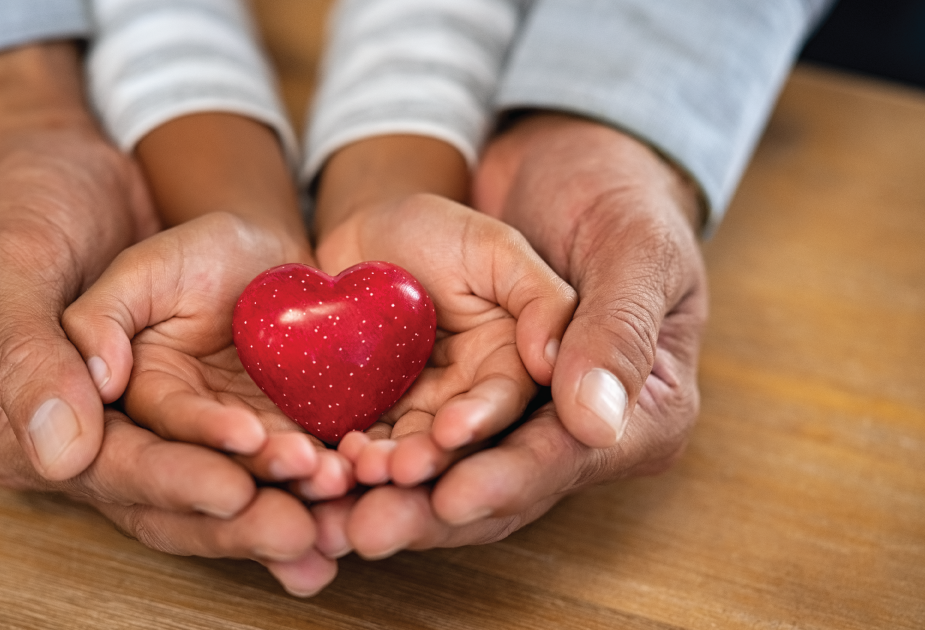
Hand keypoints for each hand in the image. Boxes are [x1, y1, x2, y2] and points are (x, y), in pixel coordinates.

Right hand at [0, 44, 329, 596]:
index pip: (108, 467)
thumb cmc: (24, 207)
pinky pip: (253, 444)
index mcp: (27, 421)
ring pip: (219, 479)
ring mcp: (152, 422)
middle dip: (240, 515)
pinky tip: (350, 482)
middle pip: (169, 498)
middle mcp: (93, 438)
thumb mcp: (15, 262)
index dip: (174, 481)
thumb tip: (62, 449)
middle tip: (305, 528)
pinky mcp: (200, 399)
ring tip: (341, 507)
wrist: (63, 168)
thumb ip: (33, 352)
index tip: (235, 489)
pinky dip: (298, 466)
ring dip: (279, 499)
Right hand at [62, 212, 355, 501]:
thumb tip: (99, 379)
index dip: (183, 467)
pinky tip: (356, 491)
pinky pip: (301, 480)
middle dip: (244, 516)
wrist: (269, 257)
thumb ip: (103, 316)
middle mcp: (176, 443)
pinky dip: (326, 492)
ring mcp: (233, 451)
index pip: (145, 449)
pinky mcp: (283, 446)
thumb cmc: (199, 254)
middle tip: (293, 524)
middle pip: (197, 497)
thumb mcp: (144, 267)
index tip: (239, 456)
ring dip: (293, 504)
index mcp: (129, 407)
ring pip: (255, 496)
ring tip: (335, 489)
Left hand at [315, 194, 575, 486]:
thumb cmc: (438, 231)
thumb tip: (556, 365)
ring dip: (387, 469)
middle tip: (399, 471)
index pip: (509, 407)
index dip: (483, 424)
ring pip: (407, 452)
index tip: (452, 433)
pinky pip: (363, 442)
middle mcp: (469, 400)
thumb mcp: (497, 250)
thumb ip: (541, 300)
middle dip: (429, 462)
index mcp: (512, 367)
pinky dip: (347, 457)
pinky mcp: (371, 416)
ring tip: (361, 469)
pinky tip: (330, 460)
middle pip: (456, 446)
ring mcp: (418, 412)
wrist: (364, 235)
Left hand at [331, 113, 707, 558]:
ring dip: (388, 492)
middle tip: (370, 529)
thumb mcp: (628, 246)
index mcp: (640, 409)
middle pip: (497, 483)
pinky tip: (320, 468)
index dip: (505, 480)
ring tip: (334, 504)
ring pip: (444, 471)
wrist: (542, 162)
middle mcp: (567, 428)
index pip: (566, 457)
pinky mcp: (449, 394)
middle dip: (430, 508)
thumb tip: (596, 422)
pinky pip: (405, 433)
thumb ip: (614, 328)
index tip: (450, 497)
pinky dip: (365, 454)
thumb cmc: (609, 196)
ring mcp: (504, 415)